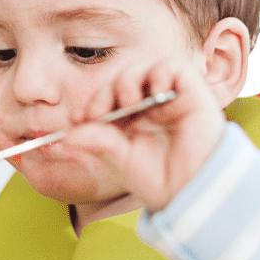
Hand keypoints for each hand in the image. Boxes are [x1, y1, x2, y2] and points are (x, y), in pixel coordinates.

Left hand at [64, 60, 224, 211]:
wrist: (195, 191)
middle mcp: (150, 107)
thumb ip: (96, 141)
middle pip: (121, 83)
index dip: (93, 104)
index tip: (78, 119)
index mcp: (133, 122)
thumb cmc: (161, 180)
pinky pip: (171, 67)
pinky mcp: (191, 91)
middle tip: (96, 112)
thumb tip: (65, 136)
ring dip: (128, 80)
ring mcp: (170, 98)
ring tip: (128, 101)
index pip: (107, 101)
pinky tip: (154, 92)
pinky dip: (159, 73)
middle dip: (104, 93)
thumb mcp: (120, 159)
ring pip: (143, 70)